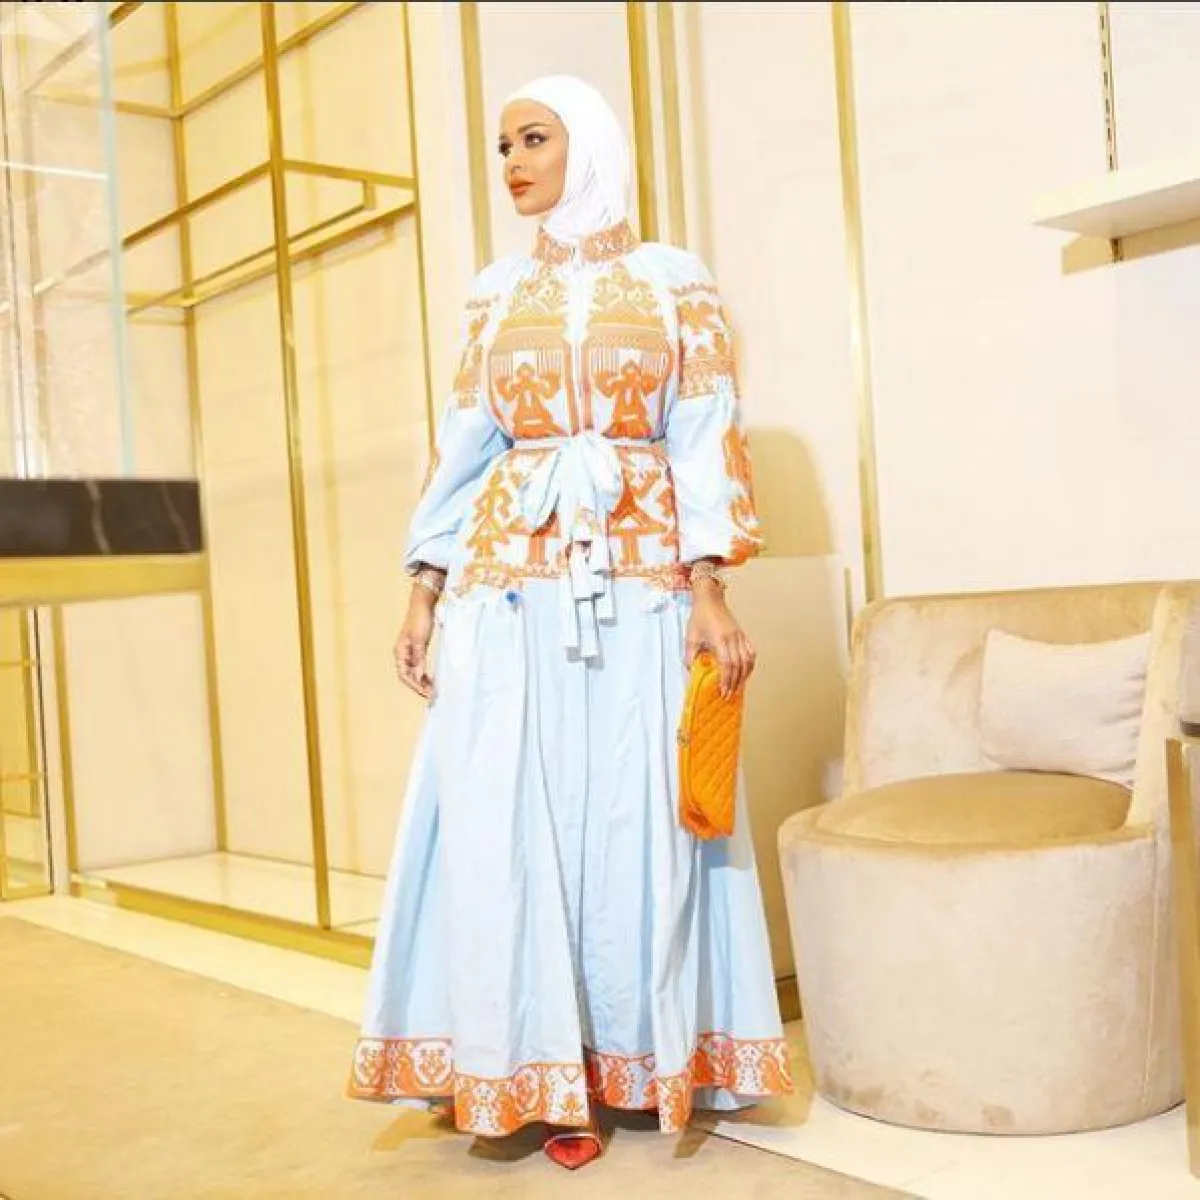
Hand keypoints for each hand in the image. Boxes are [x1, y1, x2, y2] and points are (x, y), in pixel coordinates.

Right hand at [393, 589, 437, 699]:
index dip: (414, 685)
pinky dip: (425, 674)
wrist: (424, 604)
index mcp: (400, 652)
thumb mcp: (420, 640)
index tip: (426, 693)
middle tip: (432, 695)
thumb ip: (419, 658)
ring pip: (414, 672)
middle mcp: (403, 654)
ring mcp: (410, 652)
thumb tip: (418, 676)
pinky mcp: (418, 650)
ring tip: (433, 690)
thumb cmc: (420, 620)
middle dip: (419, 686)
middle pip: (408, 676)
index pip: (404, 674)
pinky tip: (432, 680)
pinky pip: (419, 666)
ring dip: (422, 682)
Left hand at [685, 580, 755, 697]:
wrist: (709, 600)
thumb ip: (690, 655)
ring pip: (748, 660)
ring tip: (738, 687)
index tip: (723, 691)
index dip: (727, 679)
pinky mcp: (742, 634)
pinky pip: (751, 652)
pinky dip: (750, 664)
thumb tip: (691, 672)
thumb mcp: (691, 637)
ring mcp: (739, 636)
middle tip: (730, 694)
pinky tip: (746, 672)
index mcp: (719, 639)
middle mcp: (732, 638)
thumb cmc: (699, 617)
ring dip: (744, 675)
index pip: (727, 664)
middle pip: (739, 665)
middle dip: (735, 682)